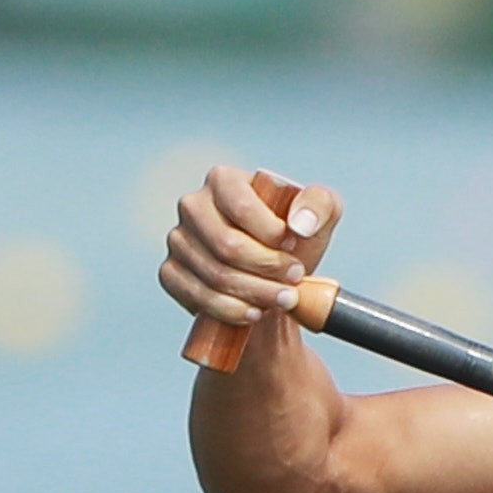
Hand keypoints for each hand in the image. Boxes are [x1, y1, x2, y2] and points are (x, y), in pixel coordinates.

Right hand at [160, 165, 343, 337]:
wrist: (275, 280)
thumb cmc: (295, 242)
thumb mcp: (321, 215)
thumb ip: (320, 204)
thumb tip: (300, 224)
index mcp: (223, 180)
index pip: (242, 207)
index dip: (272, 235)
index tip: (295, 249)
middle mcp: (194, 205)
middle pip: (227, 245)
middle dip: (267, 269)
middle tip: (294, 282)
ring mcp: (178, 240)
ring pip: (215, 274)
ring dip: (255, 293)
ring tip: (284, 300)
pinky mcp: (171, 272)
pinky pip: (196, 296)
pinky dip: (230, 310)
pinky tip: (254, 312)